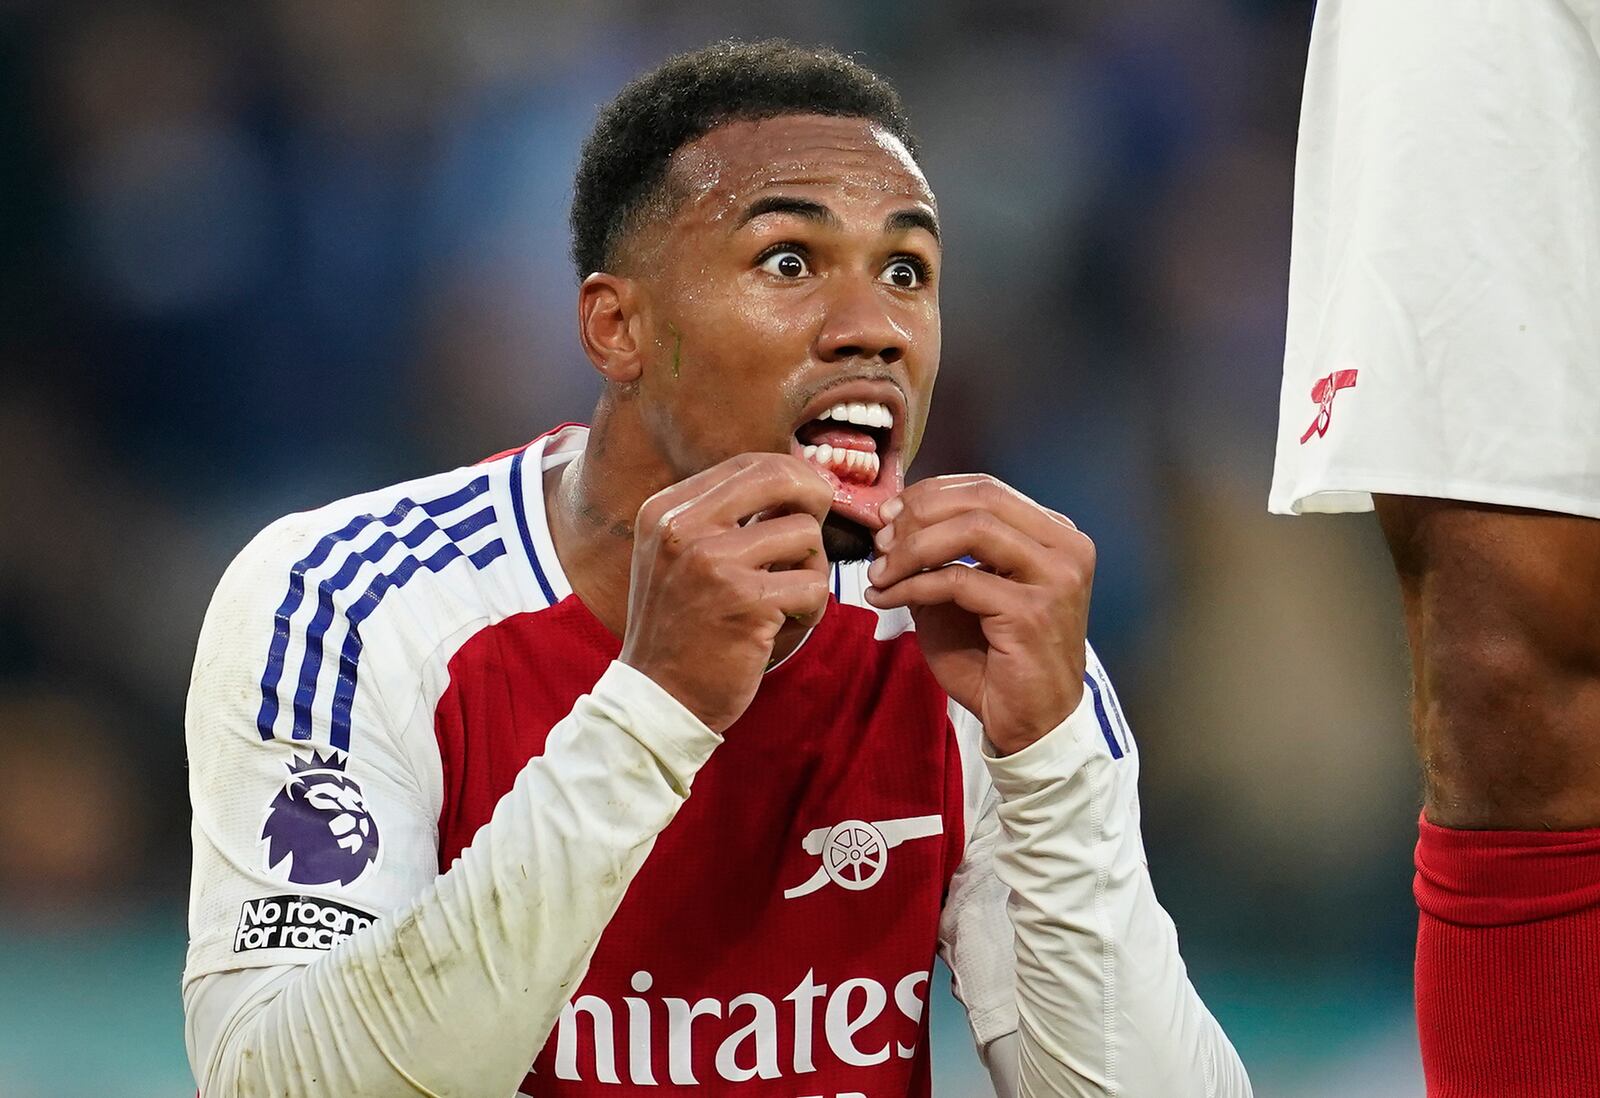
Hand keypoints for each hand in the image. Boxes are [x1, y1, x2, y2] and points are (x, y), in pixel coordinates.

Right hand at [621, 453, 833, 731]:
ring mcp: (713, 563)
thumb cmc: (680, 628)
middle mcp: (684, 527)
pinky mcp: (745, 602)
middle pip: (781, 477)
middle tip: (818, 528)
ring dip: (811, 569)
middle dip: (815, 498)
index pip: (749, 463)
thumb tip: (794, 482)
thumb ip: (721, 518)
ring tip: (788, 598)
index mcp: (666, 510)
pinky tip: (788, 624)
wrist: (659, 698)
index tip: (809, 500)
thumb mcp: (677, 556)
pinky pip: (813, 585)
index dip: (793, 475)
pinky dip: (812, 608)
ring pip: (805, 533)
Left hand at [864, 474, 1092, 754]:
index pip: (987, 489)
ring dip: (912, 548)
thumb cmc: (996, 661)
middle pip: (980, 499)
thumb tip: (891, 522)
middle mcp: (1065, 548)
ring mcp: (1054, 578)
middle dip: (919, 514)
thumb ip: (940, 554)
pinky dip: (913, 586)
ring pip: (971, 531)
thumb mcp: (964, 594)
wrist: (1032, 723)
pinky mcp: (1032, 611)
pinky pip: (958, 580)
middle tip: (881, 541)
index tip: (889, 515)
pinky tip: (887, 598)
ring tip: (881, 572)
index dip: (931, 494)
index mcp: (1054, 536)